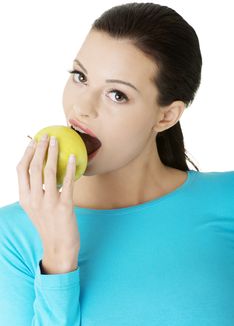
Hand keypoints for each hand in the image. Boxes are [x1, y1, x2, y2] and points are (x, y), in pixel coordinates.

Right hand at [16, 134, 79, 263]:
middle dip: (40, 148)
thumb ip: (35, 191)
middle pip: (34, 167)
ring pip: (49, 172)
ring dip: (53, 153)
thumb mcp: (35, 208)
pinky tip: (73, 157)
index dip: (27, 153)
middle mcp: (33, 199)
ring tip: (57, 141)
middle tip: (47, 135)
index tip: (33, 141)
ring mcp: (48, 203)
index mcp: (24, 198)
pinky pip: (67, 183)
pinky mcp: (64, 206)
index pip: (21, 170)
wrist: (58, 248)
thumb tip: (42, 170)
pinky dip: (70, 168)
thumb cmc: (48, 225)